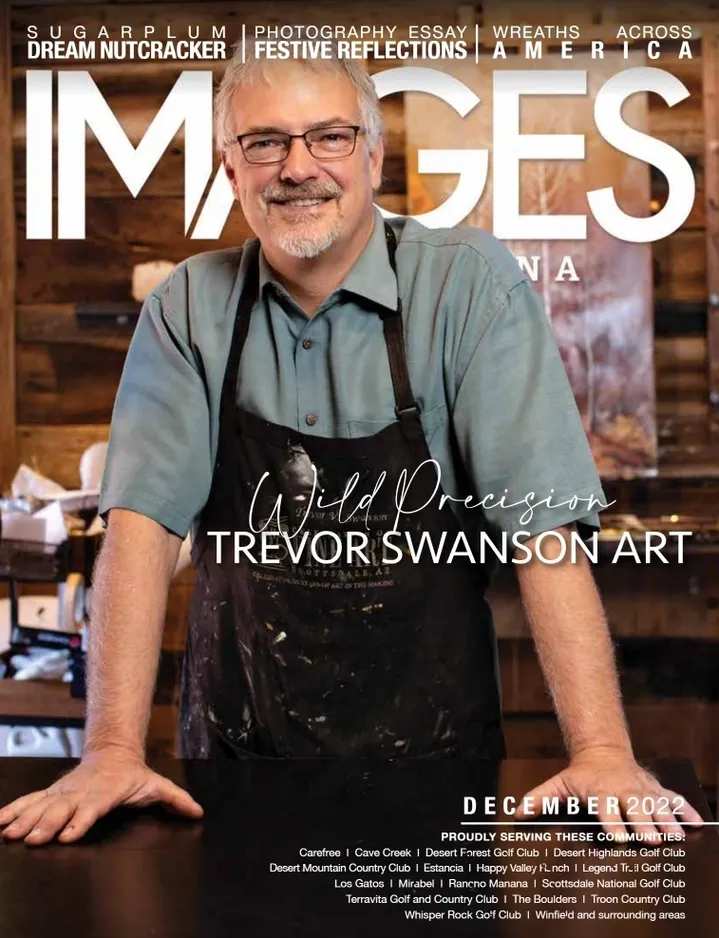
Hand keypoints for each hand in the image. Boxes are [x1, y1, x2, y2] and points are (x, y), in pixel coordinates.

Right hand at [0, 746, 203, 845]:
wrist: (113, 752)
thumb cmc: (134, 775)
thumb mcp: (157, 785)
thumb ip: (176, 799)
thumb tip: (197, 811)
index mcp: (106, 792)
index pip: (94, 808)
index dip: (82, 820)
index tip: (70, 834)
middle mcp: (81, 792)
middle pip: (63, 808)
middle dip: (48, 824)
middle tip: (34, 839)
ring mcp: (65, 792)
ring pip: (43, 805)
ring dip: (26, 819)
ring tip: (11, 834)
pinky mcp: (53, 793)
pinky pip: (31, 801)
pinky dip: (14, 810)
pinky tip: (0, 822)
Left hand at [514, 746, 704, 838]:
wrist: (604, 751)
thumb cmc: (580, 776)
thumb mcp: (558, 785)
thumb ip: (538, 800)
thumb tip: (515, 814)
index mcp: (601, 793)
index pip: (606, 810)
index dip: (611, 824)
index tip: (617, 839)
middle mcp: (624, 792)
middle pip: (635, 809)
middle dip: (644, 825)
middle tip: (652, 841)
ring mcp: (643, 791)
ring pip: (657, 806)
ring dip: (667, 821)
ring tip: (677, 836)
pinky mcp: (656, 790)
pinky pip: (674, 800)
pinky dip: (686, 810)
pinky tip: (698, 823)